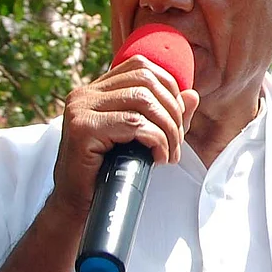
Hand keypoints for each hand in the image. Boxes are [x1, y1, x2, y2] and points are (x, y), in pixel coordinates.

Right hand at [50, 56, 199, 218]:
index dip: (169, 88)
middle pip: (146, 80)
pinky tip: (159, 158)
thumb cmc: (110, 172)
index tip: (177, 121)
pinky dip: (157, 140)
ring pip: (143, 100)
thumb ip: (166, 115)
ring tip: (170, 153)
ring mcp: (80, 109)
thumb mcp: (143, 139)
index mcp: (97, 90)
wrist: (79, 205)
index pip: (141, 67)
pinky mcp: (82, 129)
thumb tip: (192, 95)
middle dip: (172, 111)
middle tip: (177, 142)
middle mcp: (85, 93)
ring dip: (167, 129)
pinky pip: (134, 124)